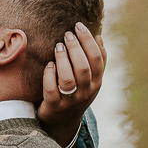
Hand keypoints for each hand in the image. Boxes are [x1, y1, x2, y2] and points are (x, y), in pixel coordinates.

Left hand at [37, 23, 106, 147]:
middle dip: (75, 47)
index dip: (88, 40)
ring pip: (68, 79)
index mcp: (97, 83)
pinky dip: (50, 75)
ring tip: (57, 46)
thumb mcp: (90, 79)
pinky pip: (52, 90)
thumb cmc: (77, 93)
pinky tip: (48, 65)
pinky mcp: (54, 106)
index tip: (78, 25)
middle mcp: (86, 92)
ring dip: (63, 60)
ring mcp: (70, 101)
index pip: (97, 59)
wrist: (62, 121)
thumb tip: (99, 36)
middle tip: (67, 34)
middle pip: (84, 68)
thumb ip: (97, 60)